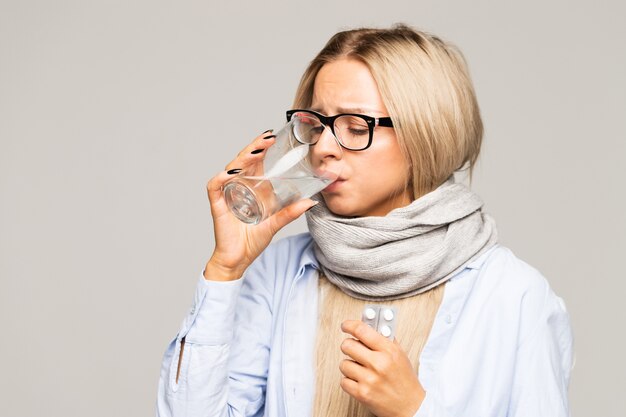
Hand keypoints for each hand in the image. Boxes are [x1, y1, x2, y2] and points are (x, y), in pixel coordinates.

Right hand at [204, 129, 317, 280]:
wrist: (237, 260)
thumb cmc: (252, 242)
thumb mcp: (275, 224)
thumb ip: (291, 213)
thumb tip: (311, 202)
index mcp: (251, 188)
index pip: (255, 162)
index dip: (262, 148)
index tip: (273, 137)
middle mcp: (238, 187)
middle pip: (243, 161)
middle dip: (255, 147)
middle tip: (268, 138)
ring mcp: (226, 194)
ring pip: (231, 168)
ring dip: (243, 158)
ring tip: (256, 150)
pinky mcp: (218, 204)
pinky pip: (215, 186)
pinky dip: (221, 177)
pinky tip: (231, 173)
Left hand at [339, 320, 425, 416]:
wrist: (411, 407)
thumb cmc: (405, 381)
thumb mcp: (400, 355)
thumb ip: (385, 339)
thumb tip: (370, 324)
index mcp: (389, 351)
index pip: (362, 330)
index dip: (350, 325)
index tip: (345, 326)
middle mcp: (379, 364)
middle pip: (347, 345)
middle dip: (349, 346)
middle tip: (353, 349)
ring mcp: (369, 379)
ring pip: (344, 363)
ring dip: (350, 366)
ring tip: (361, 369)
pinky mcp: (362, 394)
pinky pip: (343, 381)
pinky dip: (349, 381)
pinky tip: (359, 381)